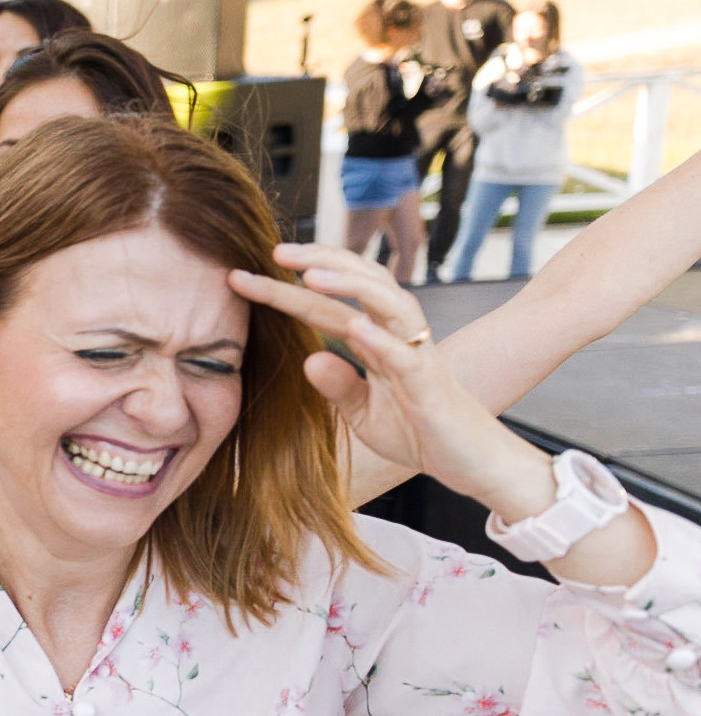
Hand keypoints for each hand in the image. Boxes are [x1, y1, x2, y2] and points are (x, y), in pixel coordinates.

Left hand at [232, 244, 545, 507]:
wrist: (474, 463)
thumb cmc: (421, 432)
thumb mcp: (364, 413)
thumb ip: (337, 386)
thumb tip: (308, 359)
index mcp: (378, 341)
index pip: (326, 306)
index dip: (286, 289)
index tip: (242, 277)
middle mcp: (399, 337)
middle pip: (361, 284)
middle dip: (320, 263)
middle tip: (275, 251)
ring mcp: (418, 357)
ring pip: (389, 304)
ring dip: (351, 286)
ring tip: (310, 275)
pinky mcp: (430, 385)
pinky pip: (406, 356)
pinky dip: (380, 339)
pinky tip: (355, 326)